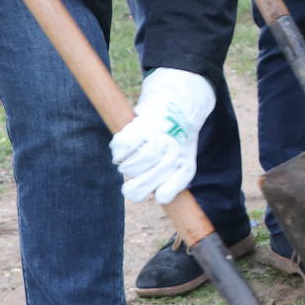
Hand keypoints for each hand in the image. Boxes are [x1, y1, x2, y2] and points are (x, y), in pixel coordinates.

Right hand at [110, 67, 214, 203]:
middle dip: (134, 187)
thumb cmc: (177, 141)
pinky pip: (124, 148)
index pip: (166, 194)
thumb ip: (173, 183)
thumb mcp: (185, 162)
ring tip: (128, 163)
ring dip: (126, 168)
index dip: (156, 194)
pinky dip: (119, 152)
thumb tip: (159, 197)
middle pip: (144, 185)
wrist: (178, 106)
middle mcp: (174, 154)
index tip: (154, 189)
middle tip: (132, 183)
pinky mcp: (143, 127)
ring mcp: (158, 140)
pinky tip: (122, 151)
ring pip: (133, 167)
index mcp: (185, 166)